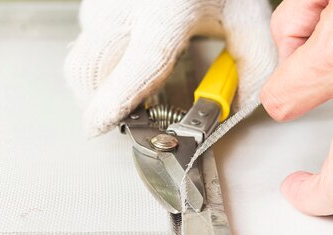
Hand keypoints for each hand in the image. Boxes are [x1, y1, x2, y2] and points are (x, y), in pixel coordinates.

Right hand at [65, 0, 275, 136]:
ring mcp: (105, 2)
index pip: (138, 63)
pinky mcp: (95, 4)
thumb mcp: (248, 18)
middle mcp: (128, 5)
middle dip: (98, 102)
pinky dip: (97, 67)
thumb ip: (251, 66)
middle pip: (90, 67)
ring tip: (125, 93)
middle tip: (124, 116)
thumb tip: (233, 109)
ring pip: (81, 59)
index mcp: (170, 11)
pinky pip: (84, 44)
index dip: (116, 100)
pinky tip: (121, 67)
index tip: (99, 124)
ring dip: (95, 87)